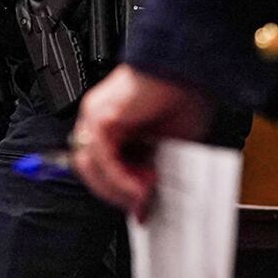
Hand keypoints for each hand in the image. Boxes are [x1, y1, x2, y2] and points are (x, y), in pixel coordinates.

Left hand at [70, 65, 214, 220]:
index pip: (99, 169)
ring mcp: (95, 117)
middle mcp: (97, 121)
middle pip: (89, 170)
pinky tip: (139, 185)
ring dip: (117, 188)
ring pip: (90, 166)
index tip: (138, 209)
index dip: (117, 192)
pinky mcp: (101, 116)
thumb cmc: (183, 96)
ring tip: (143, 194)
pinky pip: (101, 157)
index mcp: (111, 126)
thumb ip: (152, 174)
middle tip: (143, 203)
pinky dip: (119, 177)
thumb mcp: (169, 146)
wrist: (188, 69)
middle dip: (116, 193)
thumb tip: (144, 203)